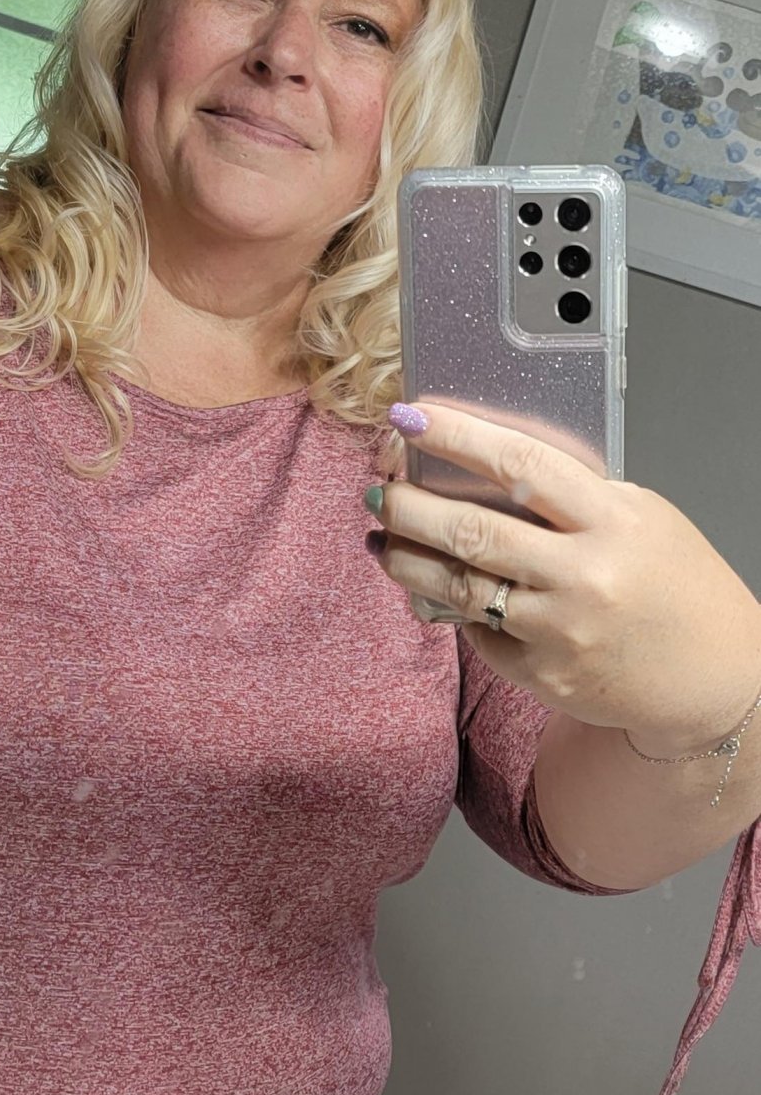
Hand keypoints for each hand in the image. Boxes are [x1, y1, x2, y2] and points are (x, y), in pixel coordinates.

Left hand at [370, 398, 760, 756]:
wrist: (713, 677)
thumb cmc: (677, 588)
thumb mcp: (641, 518)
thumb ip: (573, 496)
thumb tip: (485, 470)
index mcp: (613, 520)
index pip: (520, 466)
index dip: (458, 437)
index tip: (411, 417)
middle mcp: (584, 575)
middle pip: (472, 531)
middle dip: (410, 504)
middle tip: (379, 488)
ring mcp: (559, 630)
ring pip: (458, 587)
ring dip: (407, 559)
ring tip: (384, 538)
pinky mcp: (540, 674)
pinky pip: (478, 633)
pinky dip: (451, 608)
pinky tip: (436, 590)